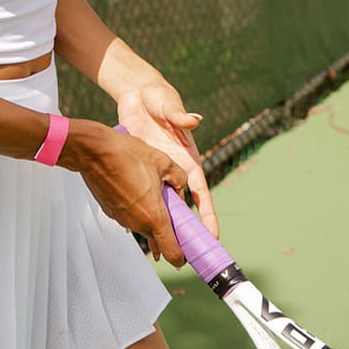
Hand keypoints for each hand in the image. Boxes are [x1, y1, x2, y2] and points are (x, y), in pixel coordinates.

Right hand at [70, 120, 188, 266]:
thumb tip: (181, 186)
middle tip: (170, 204)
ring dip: (149, 212)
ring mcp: (122, 219)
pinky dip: (135, 206)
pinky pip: (129, 215)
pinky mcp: (110, 212)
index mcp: (154, 216)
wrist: (93, 151)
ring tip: (148, 187)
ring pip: (143, 224)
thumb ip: (179, 178)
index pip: (172, 252)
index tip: (187, 251)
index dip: (181, 256)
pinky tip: (133, 185)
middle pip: (158, 237)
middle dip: (166, 225)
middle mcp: (137, 223)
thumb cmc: (126, 155)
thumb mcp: (163, 162)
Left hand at [117, 83, 218, 254]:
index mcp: (188, 160)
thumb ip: (180, 115)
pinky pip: (142, 196)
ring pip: (161, 206)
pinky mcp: (140, 170)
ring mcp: (156, 172)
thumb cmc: (159, 98)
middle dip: (185, 231)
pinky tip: (134, 230)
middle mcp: (174, 170)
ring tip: (158, 253)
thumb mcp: (169, 106)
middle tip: (188, 256)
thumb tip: (194, 119)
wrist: (136, 93)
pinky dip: (140, 212)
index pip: (201, 193)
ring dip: (160, 227)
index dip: (207, 215)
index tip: (214, 236)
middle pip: (182, 207)